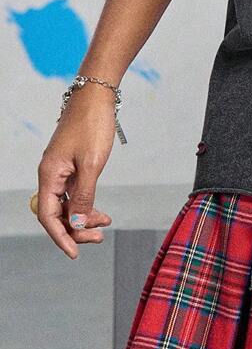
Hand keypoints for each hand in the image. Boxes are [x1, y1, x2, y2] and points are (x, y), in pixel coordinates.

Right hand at [35, 84, 114, 258]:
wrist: (97, 94)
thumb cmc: (93, 124)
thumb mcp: (92, 163)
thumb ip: (85, 195)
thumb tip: (78, 224)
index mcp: (49, 175)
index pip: (48, 216)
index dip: (61, 237)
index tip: (74, 253)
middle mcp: (51, 174)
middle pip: (57, 213)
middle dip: (76, 229)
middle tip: (98, 239)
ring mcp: (61, 169)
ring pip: (67, 203)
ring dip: (83, 217)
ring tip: (105, 225)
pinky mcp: (71, 163)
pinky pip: (74, 192)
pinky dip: (86, 202)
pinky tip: (100, 211)